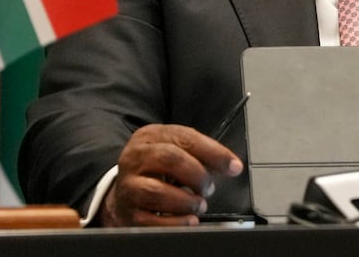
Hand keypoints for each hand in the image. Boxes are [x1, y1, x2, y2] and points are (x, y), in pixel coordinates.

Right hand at [100, 124, 242, 226]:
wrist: (124, 190)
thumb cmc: (157, 168)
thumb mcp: (175, 150)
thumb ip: (201, 155)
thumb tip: (231, 166)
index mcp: (151, 136)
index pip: (186, 138)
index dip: (214, 152)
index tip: (233, 167)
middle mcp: (135, 157)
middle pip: (170, 159)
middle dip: (198, 175)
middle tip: (209, 188)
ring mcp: (128, 185)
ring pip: (157, 191)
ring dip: (186, 201)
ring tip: (199, 205)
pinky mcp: (127, 211)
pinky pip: (149, 220)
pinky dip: (174, 222)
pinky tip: (188, 220)